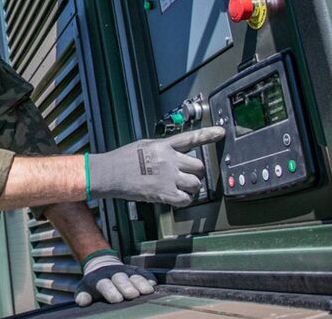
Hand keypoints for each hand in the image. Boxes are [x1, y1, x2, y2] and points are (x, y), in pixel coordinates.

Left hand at [74, 250, 155, 306]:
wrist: (101, 264)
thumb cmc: (93, 284)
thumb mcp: (84, 289)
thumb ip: (83, 296)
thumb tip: (82, 302)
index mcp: (99, 279)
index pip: (105, 285)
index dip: (111, 291)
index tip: (117, 299)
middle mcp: (114, 274)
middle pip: (121, 279)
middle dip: (127, 286)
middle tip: (133, 294)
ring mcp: (126, 271)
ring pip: (134, 276)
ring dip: (141, 283)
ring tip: (148, 291)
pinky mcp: (136, 270)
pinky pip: (144, 272)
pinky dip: (149, 277)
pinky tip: (154, 283)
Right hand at [88, 127, 224, 205]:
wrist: (110, 173)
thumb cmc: (122, 160)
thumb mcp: (144, 146)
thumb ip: (162, 149)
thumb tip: (174, 154)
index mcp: (163, 145)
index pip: (191, 138)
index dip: (208, 135)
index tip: (221, 132)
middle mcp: (169, 159)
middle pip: (198, 166)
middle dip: (196, 172)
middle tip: (188, 176)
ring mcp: (168, 176)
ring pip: (196, 183)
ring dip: (192, 187)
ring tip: (181, 188)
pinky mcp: (164, 192)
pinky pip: (185, 199)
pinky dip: (184, 200)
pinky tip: (176, 197)